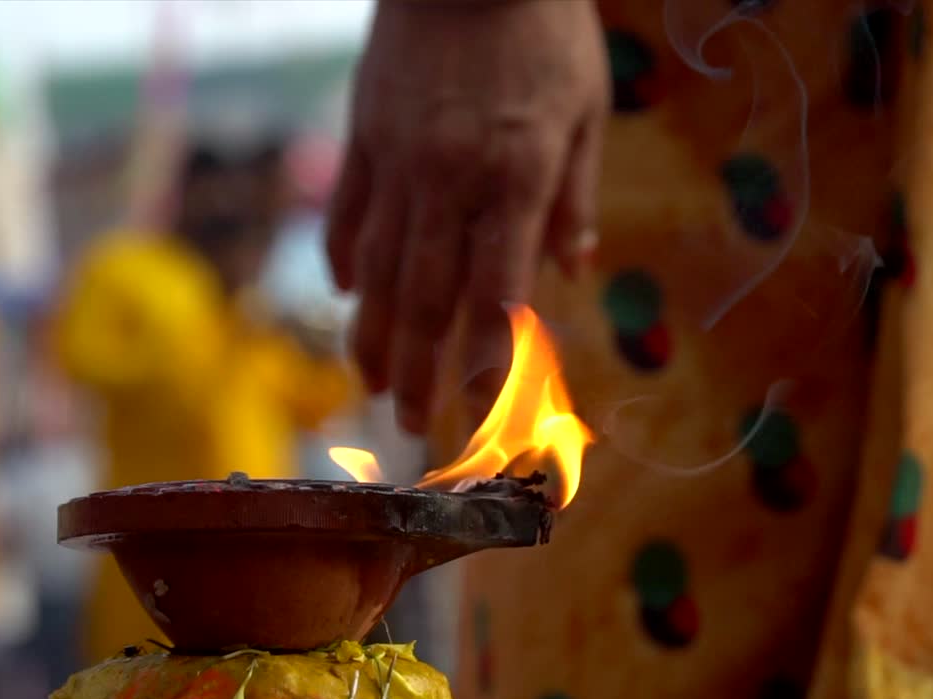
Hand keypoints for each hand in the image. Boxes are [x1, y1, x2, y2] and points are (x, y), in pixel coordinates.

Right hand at [327, 0, 607, 433]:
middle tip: (412, 425)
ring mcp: (398, 161)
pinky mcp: (363, 135)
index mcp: (515, 180)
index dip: (487, 364)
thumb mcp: (585, 105)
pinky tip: (350, 296)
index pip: (496, 295)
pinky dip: (347, 258)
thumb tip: (576, 266)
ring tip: (372, 385)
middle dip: (421, 370)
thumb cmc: (543, 28)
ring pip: (380, 268)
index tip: (480, 418)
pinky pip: (348, 211)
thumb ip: (574, 193)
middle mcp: (450, 183)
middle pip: (429, 298)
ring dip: (375, 335)